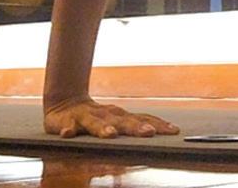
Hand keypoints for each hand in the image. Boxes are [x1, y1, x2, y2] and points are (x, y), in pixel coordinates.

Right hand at [44, 95, 180, 138]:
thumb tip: (163, 133)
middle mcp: (105, 115)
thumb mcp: (115, 122)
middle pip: (122, 121)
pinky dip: (67, 130)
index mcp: (119, 116)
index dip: (157, 124)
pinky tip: (67, 134)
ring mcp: (86, 118)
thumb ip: (134, 127)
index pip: (142, 118)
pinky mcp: (66, 123)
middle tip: (149, 132)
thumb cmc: (95, 117)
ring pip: (95, 123)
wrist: (64, 103)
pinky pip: (66, 127)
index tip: (173, 131)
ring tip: (110, 134)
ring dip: (102, 128)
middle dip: (135, 127)